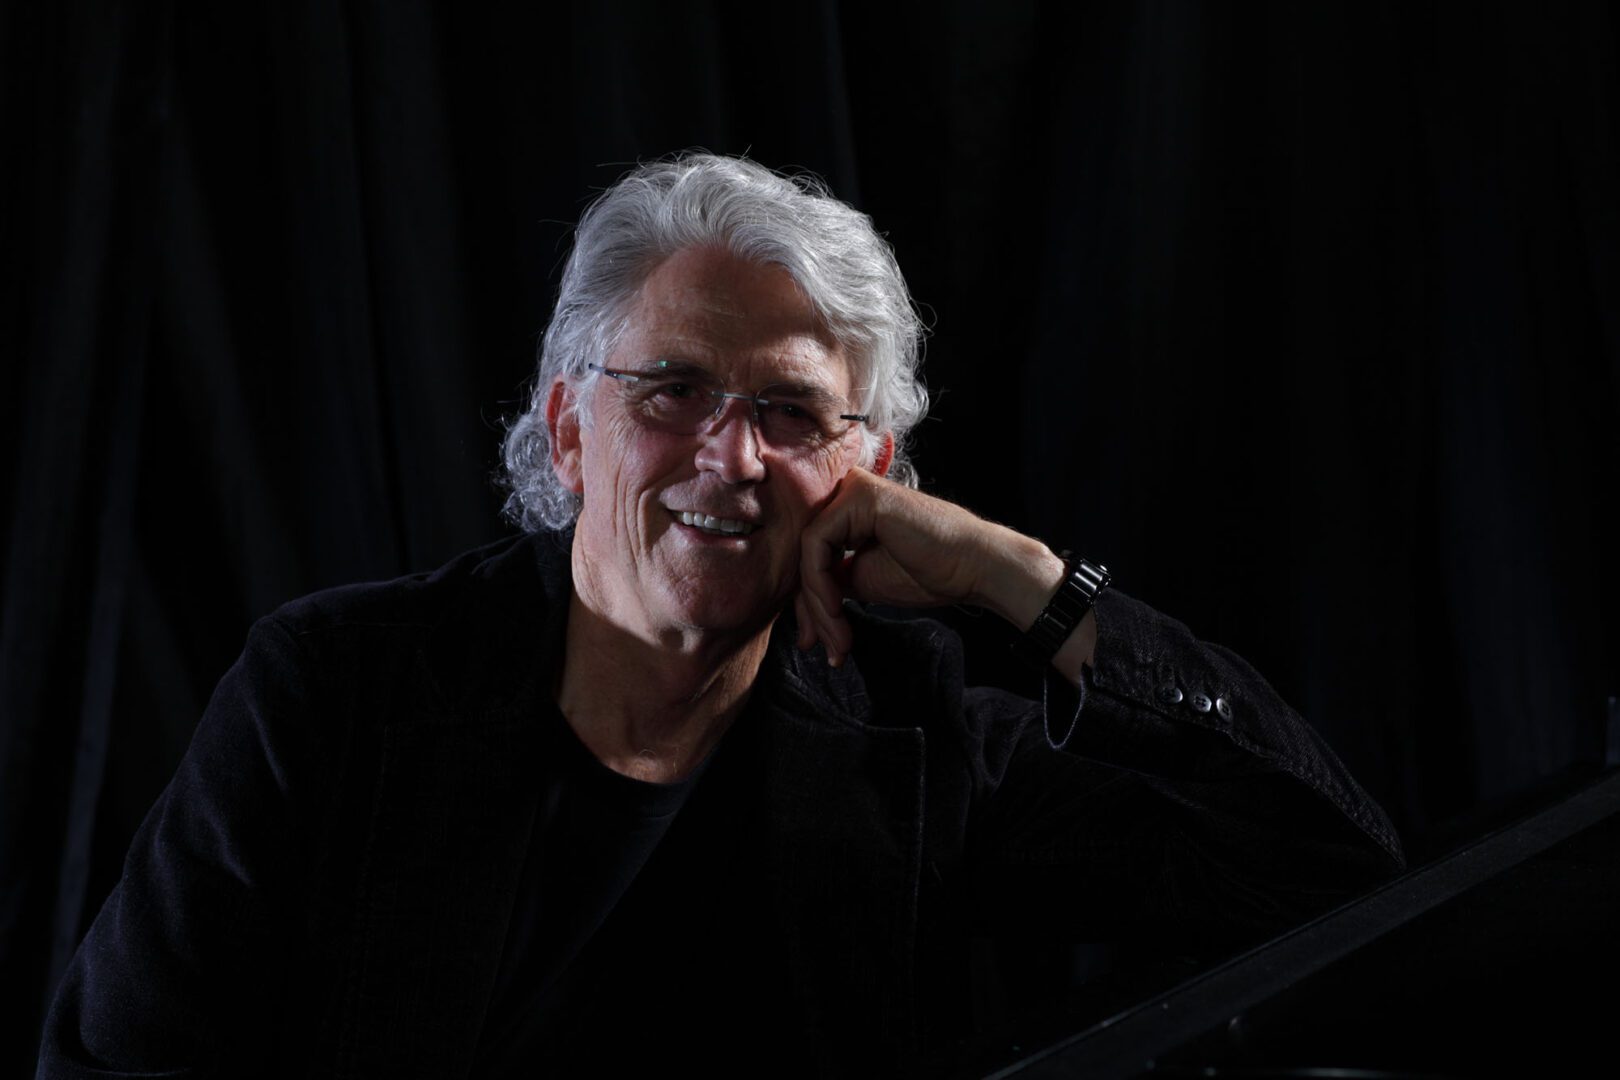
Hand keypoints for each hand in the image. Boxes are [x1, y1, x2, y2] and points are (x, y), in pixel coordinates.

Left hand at [793, 468, 1067, 667]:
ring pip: (807, 553)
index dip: (808, 603)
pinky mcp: (859, 496)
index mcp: (848, 509)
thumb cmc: (931, 572)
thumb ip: (831, 580)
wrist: (973, 568)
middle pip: (805, 554)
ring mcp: (852, 489)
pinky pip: (817, 545)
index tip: (815, 642)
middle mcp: (846, 491)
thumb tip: (799, 604)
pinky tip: (837, 614)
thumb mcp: (863, 579)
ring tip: (836, 641)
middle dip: (810, 609)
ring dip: (818, 606)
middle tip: (818, 648)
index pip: (811, 555)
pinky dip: (820, 587)